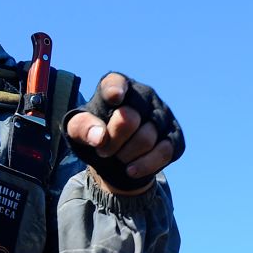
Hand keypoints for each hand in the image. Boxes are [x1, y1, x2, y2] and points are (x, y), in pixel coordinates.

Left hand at [64, 73, 183, 194]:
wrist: (116, 156)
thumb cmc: (95, 134)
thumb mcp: (78, 130)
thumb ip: (83, 128)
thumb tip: (100, 137)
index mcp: (118, 85)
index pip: (115, 83)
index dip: (115, 89)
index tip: (114, 97)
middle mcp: (144, 94)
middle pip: (129, 119)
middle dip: (113, 141)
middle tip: (103, 150)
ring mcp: (162, 114)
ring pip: (146, 138)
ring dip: (126, 155)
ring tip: (118, 158)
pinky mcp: (175, 136)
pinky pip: (164, 152)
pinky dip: (145, 165)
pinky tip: (131, 170)